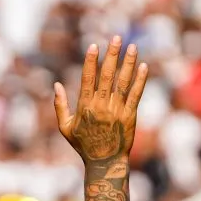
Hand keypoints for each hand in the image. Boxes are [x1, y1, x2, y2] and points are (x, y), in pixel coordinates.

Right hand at [54, 38, 147, 170]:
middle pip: (107, 76)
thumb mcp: (65, 128)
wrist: (104, 163)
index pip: (88, 79)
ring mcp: (116, 111)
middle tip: (117, 37)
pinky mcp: (130, 116)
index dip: (91, 61)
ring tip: (132, 47)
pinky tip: (144, 67)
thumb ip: (59, 106)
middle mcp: (101, 106)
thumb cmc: (83, 145)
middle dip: (112, 55)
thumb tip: (56, 85)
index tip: (94, 46)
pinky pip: (136, 95)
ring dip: (128, 63)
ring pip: (123, 82)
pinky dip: (140, 81)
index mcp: (85, 107)